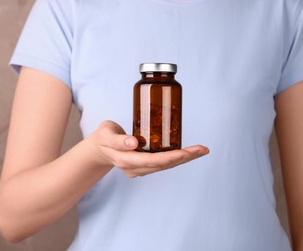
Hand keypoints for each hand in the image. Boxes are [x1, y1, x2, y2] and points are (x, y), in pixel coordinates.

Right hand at [90, 120, 209, 177]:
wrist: (99, 148)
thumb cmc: (104, 137)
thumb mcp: (106, 134)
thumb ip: (118, 139)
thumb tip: (133, 142)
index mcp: (125, 160)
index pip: (152, 160)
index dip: (171, 157)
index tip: (186, 152)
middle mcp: (135, 168)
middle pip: (163, 165)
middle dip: (184, 157)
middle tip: (202, 149)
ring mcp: (140, 169)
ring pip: (165, 165)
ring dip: (184, 159)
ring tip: (201, 150)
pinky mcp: (144, 166)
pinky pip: (163, 163)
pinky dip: (177, 158)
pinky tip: (190, 152)